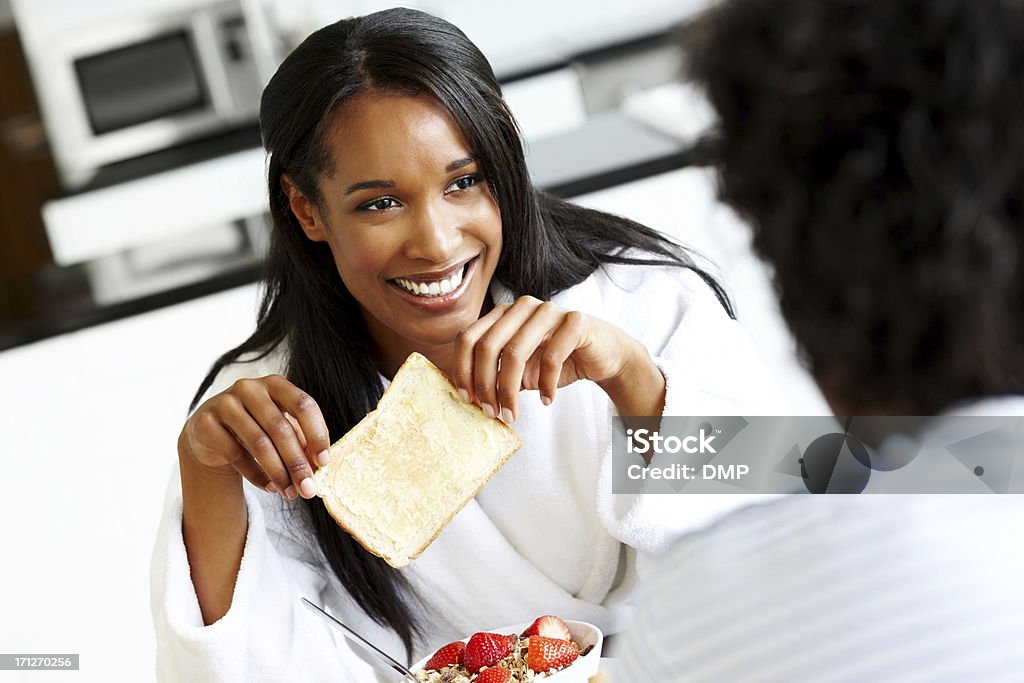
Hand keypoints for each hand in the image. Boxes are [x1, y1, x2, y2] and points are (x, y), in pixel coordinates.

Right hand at [178, 375, 329, 498]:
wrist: (209, 432)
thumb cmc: (256, 428)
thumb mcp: (281, 428)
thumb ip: (301, 441)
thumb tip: (318, 466)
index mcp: (275, 384)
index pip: (303, 405)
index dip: (316, 434)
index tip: (324, 463)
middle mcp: (250, 388)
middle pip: (280, 427)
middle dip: (297, 462)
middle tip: (308, 489)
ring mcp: (225, 403)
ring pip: (259, 443)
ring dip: (278, 473)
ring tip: (290, 492)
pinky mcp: (206, 423)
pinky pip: (235, 454)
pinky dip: (256, 475)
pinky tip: (269, 487)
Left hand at [451, 296, 655, 421]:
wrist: (605, 355)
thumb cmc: (559, 362)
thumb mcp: (520, 370)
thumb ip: (496, 374)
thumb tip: (468, 395)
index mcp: (503, 313)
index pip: (468, 337)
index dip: (463, 369)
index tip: (467, 399)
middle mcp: (522, 307)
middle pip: (487, 346)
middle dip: (485, 385)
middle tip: (492, 413)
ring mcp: (549, 310)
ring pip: (514, 352)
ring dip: (510, 390)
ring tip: (513, 414)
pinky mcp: (575, 320)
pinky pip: (551, 356)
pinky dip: (545, 384)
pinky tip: (546, 400)